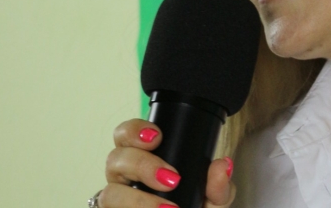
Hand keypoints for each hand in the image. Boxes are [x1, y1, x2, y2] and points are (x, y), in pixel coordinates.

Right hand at [99, 118, 235, 207]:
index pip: (126, 135)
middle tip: (172, 179)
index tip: (157, 137)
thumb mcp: (213, 201)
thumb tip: (222, 166)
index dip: (134, 130)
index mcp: (144, 161)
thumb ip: (220, 185)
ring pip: (108, 192)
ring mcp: (116, 201)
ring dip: (137, 199)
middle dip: (142, 165)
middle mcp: (124, 179)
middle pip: (115, 158)